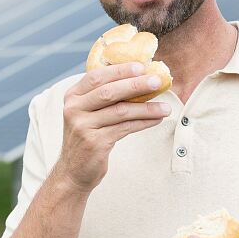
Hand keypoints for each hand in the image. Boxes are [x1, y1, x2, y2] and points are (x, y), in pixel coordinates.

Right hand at [56, 62, 171, 192]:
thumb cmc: (87, 137)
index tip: (141, 66)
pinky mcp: (95, 143)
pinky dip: (143, 122)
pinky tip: (156, 120)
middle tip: (157, 81)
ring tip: (166, 107)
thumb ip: (103, 96)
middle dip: (136, 85)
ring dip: (146, 108)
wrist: (73, 171)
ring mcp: (83, 126)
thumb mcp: (87, 113)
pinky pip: (125, 128)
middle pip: (109, 92)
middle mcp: (74, 109)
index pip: (96, 76)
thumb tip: (138, 78)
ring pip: (121, 111)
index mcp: (72, 96)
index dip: (119, 70)